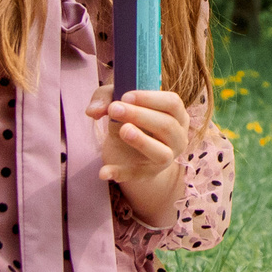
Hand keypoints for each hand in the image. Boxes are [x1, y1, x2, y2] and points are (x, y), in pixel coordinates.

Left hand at [87, 87, 192, 227]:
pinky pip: (137, 175)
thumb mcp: (118, 102)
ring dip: (142, 141)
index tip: (125, 96)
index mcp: (177, 115)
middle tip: (114, 108)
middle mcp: (178, 138)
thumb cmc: (128, 117)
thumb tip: (93, 111)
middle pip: (167, 125)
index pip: (173, 103)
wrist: (127, 148)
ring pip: (162, 153)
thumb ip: (104, 99)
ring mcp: (167, 158)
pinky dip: (120, 173)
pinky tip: (104, 172)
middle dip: (140, 115)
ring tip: (123, 130)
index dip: (150, 98)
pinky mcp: (148, 173)